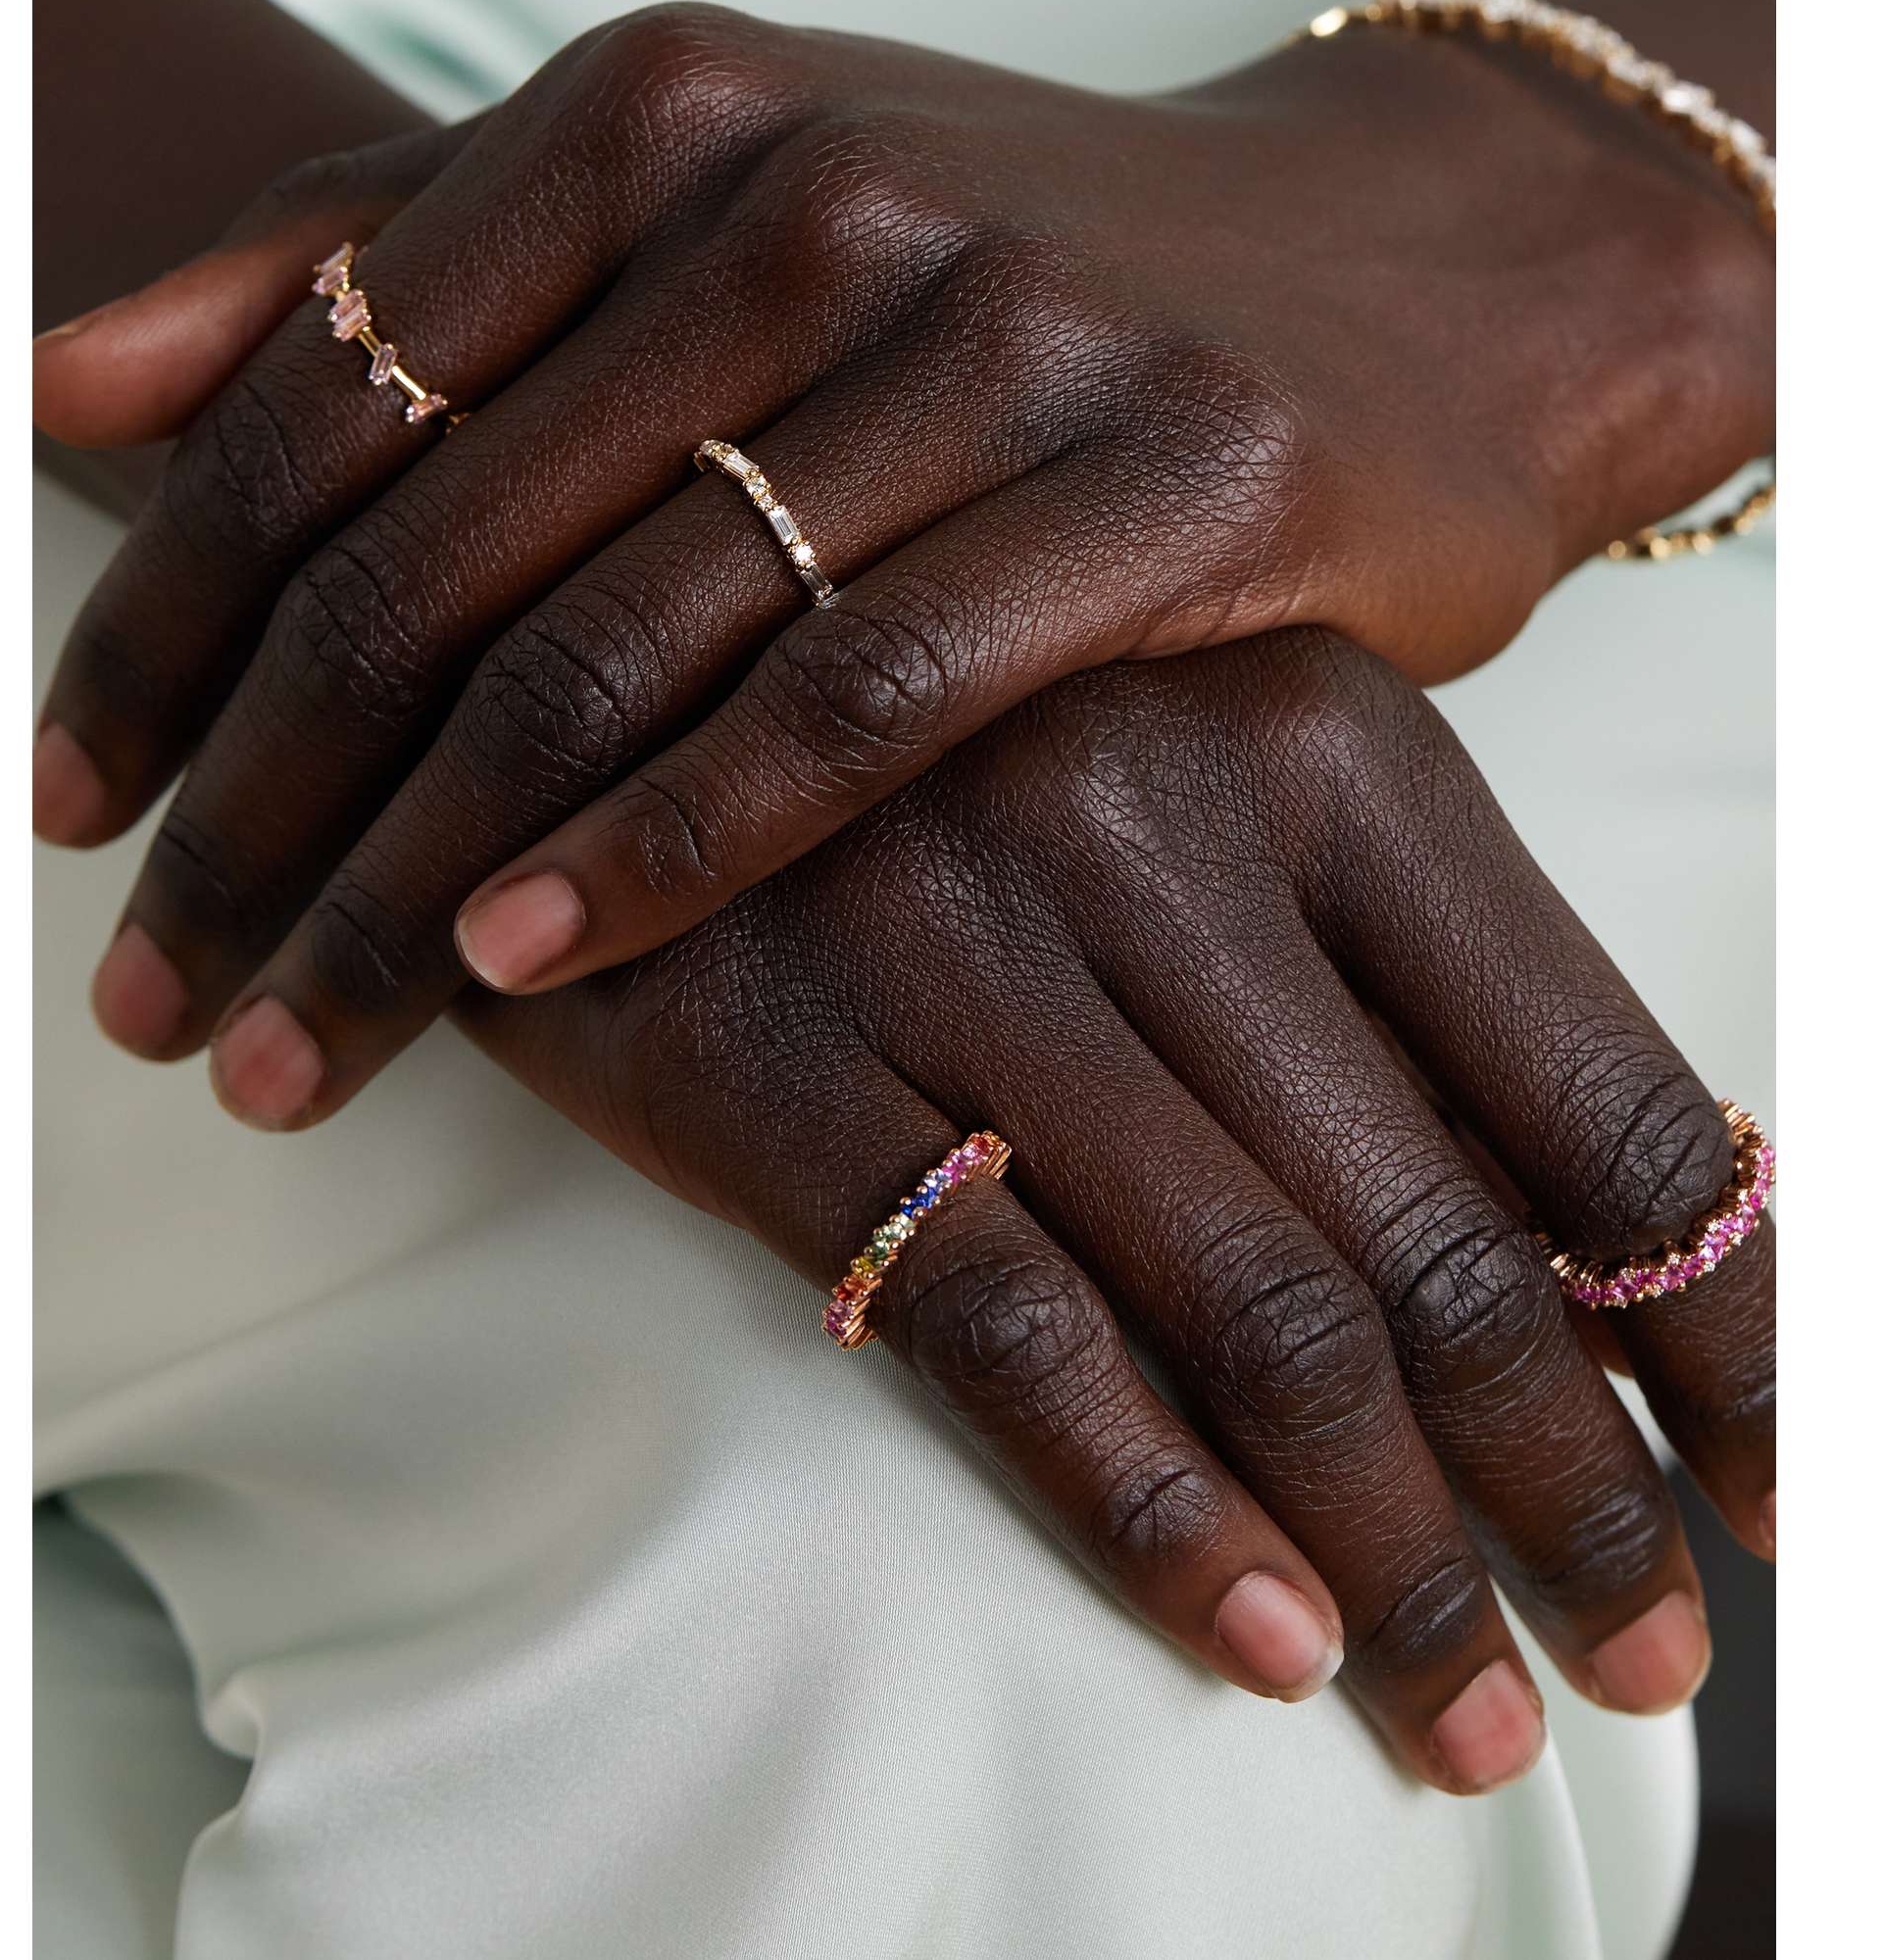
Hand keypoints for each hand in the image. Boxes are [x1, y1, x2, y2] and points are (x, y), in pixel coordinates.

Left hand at [34, 0, 1772, 1087]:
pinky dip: (672, 848)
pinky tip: (533, 971)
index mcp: (655, 103)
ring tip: (286, 1039)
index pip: (318, 391)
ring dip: (414, 879)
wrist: (1408, 272)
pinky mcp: (1171, 470)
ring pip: (617, 646)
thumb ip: (380, 270)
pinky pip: (857, 697)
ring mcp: (997, 321)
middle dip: (256, 808)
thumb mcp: (693, 206)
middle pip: (434, 551)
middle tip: (148, 996)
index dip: (157, 621)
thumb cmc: (1008, 268)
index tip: (61, 809)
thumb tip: (50, 378)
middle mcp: (806, 184)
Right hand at [439, 630, 1773, 1791]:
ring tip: (1466, 1716)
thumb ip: (1400, 1009)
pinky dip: (1151, 1501)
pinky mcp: (768, 1049)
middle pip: (1442, 1235)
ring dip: (1388, 1553)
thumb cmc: (968, 751)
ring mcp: (953, 924)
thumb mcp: (1226, 793)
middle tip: (1638, 1668)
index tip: (1794, 1512)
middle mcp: (1160, 811)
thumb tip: (1638, 1283)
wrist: (606, 653)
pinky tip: (1252, 1637)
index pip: (1603, 1092)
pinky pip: (1004, 1319)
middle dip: (1574, 1497)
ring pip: (1250, 1300)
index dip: (1734, 1329)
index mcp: (1328, 738)